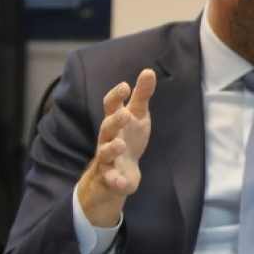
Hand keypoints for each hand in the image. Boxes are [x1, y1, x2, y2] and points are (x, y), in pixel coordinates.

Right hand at [77, 69, 156, 226]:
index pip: (110, 105)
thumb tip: (149, 71)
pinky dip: (116, 180)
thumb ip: (142, 95)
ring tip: (121, 145)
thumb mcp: (137, 115)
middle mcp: (108, 137)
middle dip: (114, 121)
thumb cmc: (129, 137)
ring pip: (105, 152)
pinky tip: (122, 182)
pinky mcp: (111, 176)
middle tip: (124, 114)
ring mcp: (107, 157)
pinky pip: (111, 178)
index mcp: (115, 121)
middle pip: (106, 127)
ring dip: (112, 148)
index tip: (125, 86)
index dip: (116, 96)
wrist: (121, 171)